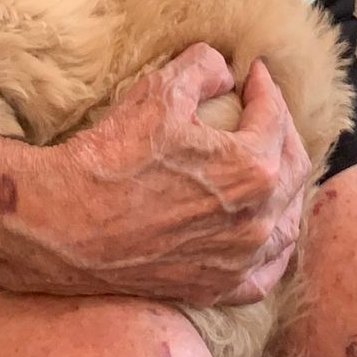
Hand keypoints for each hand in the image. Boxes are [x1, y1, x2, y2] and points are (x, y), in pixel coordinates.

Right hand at [15, 44, 313, 307]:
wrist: (64, 223)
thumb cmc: (111, 157)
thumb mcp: (158, 92)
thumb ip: (204, 68)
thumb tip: (226, 73)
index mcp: (253, 168)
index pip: (275, 118)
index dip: (265, 88)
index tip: (252, 74)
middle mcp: (257, 220)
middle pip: (292, 168)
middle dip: (282, 132)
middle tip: (264, 111)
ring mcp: (238, 260)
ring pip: (286, 223)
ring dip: (285, 189)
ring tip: (272, 166)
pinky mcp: (214, 288)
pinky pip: (264, 273)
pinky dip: (272, 250)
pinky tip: (266, 236)